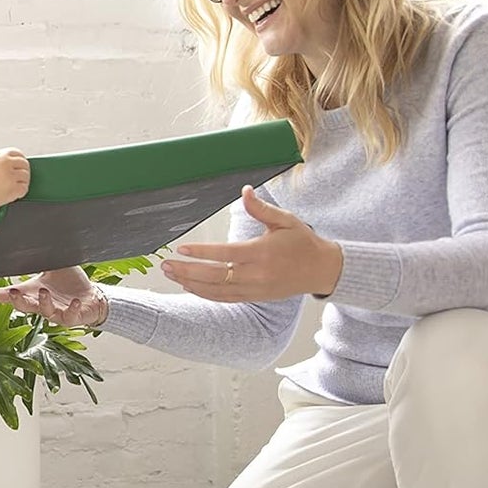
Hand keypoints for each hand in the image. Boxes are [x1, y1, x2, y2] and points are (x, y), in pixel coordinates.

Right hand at [0, 149, 29, 209]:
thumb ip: (0, 157)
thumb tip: (13, 158)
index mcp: (1, 155)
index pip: (18, 154)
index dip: (20, 160)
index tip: (20, 166)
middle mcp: (6, 163)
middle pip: (25, 164)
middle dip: (23, 171)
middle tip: (18, 178)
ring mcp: (10, 176)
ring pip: (26, 176)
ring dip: (22, 182)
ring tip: (14, 186)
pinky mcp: (13, 188)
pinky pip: (24, 188)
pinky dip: (21, 192)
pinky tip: (14, 193)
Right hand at [0, 266, 108, 326]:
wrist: (90, 297)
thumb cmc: (69, 283)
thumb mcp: (54, 267)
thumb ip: (43, 256)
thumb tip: (32, 237)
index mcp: (33, 293)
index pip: (11, 295)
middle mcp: (41, 305)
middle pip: (24, 306)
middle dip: (16, 301)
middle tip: (12, 293)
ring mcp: (55, 313)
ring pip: (44, 312)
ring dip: (43, 302)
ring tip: (44, 292)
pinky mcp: (71, 318)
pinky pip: (68, 316)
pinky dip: (71, 309)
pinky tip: (74, 301)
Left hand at [160, 186, 342, 300]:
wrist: (322, 270)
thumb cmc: (302, 242)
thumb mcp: (285, 220)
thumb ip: (261, 208)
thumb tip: (245, 190)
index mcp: (262, 253)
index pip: (226, 254)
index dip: (202, 252)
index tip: (182, 248)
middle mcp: (257, 274)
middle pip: (215, 276)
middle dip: (187, 270)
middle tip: (166, 264)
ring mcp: (254, 289)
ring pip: (217, 290)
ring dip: (191, 283)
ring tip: (171, 274)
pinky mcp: (254, 298)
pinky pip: (225, 298)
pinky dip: (205, 294)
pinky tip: (189, 286)